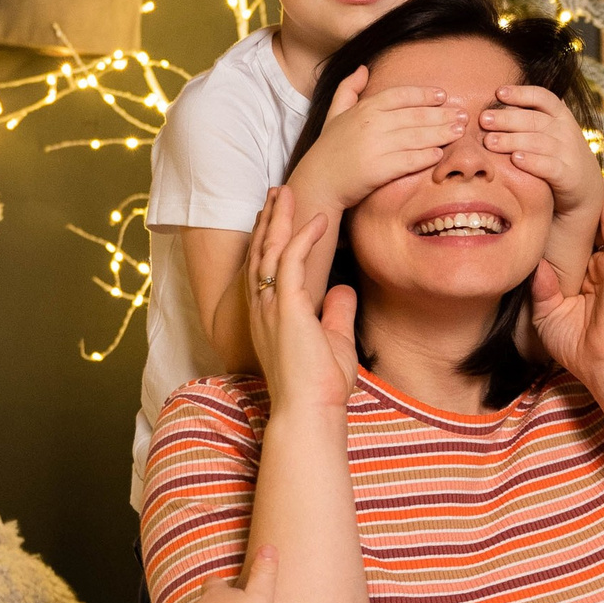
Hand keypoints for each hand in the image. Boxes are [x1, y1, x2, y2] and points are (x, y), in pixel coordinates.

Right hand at [247, 185, 356, 410]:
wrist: (310, 410)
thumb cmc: (319, 384)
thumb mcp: (332, 340)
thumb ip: (336, 313)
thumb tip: (343, 290)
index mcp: (269, 316)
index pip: (265, 268)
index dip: (269, 239)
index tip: (278, 216)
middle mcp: (262, 307)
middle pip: (261, 251)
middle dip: (269, 219)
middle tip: (277, 193)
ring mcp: (270, 306)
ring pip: (270, 250)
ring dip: (280, 218)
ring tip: (288, 192)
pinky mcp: (286, 307)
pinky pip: (290, 260)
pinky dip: (303, 236)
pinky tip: (318, 219)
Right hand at [292, 68, 466, 212]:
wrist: (318, 181)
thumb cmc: (329, 148)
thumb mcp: (334, 113)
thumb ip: (348, 89)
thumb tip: (363, 68)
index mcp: (364, 108)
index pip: (400, 95)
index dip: (423, 95)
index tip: (442, 96)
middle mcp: (371, 124)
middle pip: (415, 116)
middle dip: (442, 115)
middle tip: (462, 115)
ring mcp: (375, 146)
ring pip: (416, 137)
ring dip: (441, 133)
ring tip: (459, 131)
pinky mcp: (378, 169)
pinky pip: (408, 160)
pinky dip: (425, 157)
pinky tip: (439, 154)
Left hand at [478, 85, 603, 233]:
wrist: (585, 187)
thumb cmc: (557, 154)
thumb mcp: (551, 132)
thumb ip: (531, 117)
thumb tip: (498, 98)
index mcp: (561, 116)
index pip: (542, 97)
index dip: (521, 93)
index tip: (499, 92)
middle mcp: (566, 131)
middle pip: (534, 120)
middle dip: (507, 118)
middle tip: (483, 119)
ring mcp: (569, 153)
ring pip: (538, 142)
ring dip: (512, 141)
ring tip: (489, 142)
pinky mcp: (568, 175)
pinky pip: (549, 166)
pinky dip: (532, 161)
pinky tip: (515, 159)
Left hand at [528, 190, 603, 393]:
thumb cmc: (580, 349)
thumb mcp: (549, 316)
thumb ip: (541, 288)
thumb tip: (535, 263)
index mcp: (582, 281)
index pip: (565, 246)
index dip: (552, 227)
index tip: (534, 205)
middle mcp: (598, 268)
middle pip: (580, 229)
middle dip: (567, 206)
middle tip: (551, 178)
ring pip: (596, 223)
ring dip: (585, 198)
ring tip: (572, 169)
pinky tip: (596, 183)